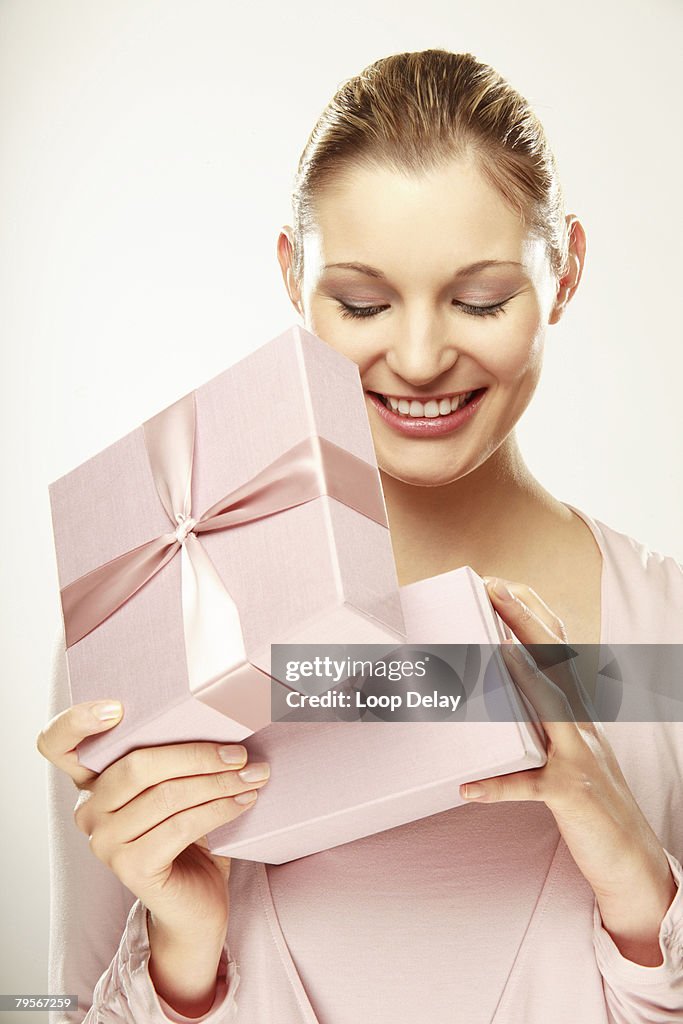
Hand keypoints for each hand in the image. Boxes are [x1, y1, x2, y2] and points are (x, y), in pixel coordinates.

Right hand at [35, 700, 270, 937]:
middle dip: (197, 754)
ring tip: (254, 775)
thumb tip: (220, 717)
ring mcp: (105, 842)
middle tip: (240, 752)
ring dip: (219, 782)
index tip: (116, 707)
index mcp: (92, 782)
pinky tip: (244, 800)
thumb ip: (174, 755)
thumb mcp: (176, 785)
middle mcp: (89, 810)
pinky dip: (219, 808)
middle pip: (137, 766)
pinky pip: (181, 826)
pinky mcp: (130, 868)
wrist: (196, 902)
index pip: (58, 743)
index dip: (76, 720)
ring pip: (166, 796)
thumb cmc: (189, 833)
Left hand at [458, 577, 676, 965]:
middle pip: (556, 662)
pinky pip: (530, 788)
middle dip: (525, 621)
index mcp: (577, 713)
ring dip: (522, 674)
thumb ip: (539, 721)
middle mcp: (582, 726)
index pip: (559, 651)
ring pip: (550, 707)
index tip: (507, 585)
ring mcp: (579, 757)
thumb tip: (500, 690)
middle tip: (495, 587)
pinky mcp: (570, 794)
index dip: (534, 615)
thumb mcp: (566, 750)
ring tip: (493, 649)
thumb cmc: (590, 800)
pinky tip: (468, 787)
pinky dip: (499, 786)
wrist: (632, 858)